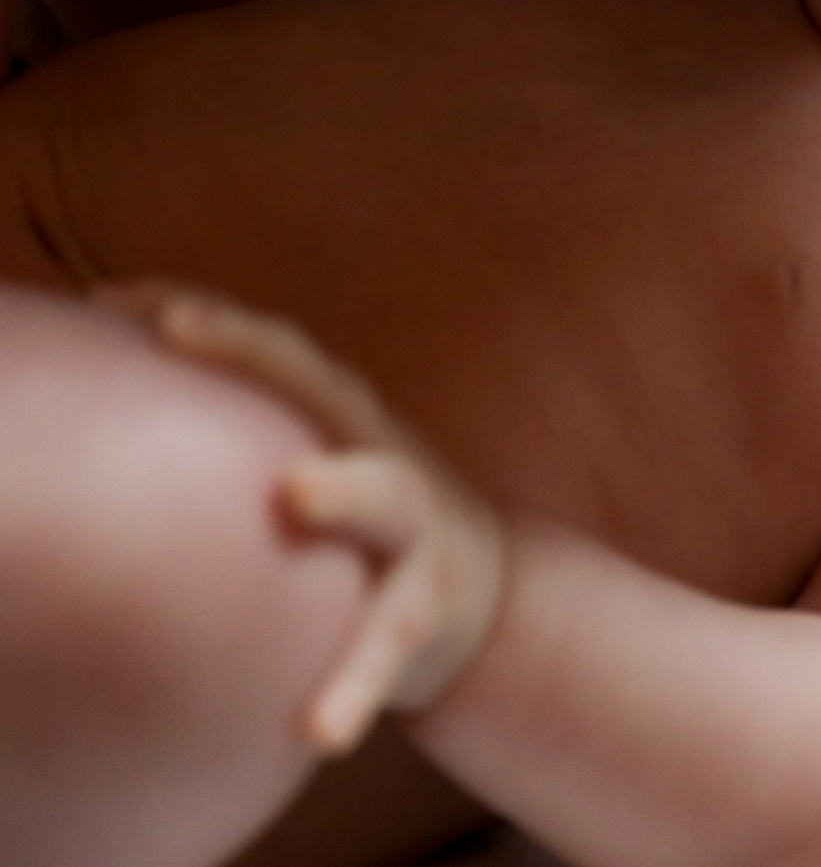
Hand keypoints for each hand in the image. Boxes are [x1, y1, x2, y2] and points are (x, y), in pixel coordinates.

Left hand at [95, 281, 508, 753]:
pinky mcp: (427, 615)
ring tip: (297, 493)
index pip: (277, 352)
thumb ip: (250, 433)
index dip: (205, 318)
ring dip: (346, 489)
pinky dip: (354, 686)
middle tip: (178, 330)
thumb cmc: (368, 521)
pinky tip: (318, 730)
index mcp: (350, 421)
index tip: (118, 301)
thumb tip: (116, 396)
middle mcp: (386, 456)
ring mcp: (417, 531)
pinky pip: (388, 646)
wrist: (492, 599)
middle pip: (332, 389)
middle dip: (257, 355)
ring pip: (387, 502)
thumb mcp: (326, 458)